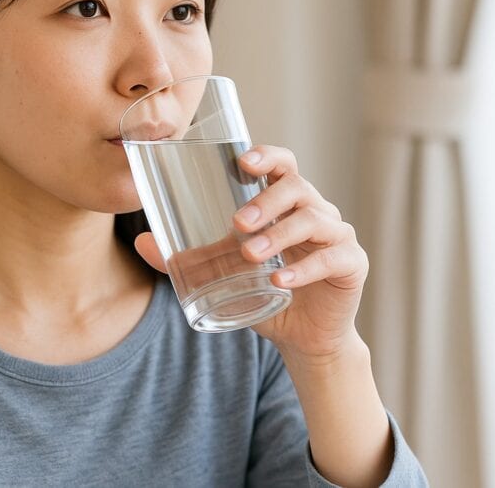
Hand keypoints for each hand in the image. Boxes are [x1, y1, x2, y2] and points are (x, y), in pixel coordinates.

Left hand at [134, 144, 368, 360]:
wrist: (303, 338)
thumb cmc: (266, 293)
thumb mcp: (225, 273)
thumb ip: (191, 257)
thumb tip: (142, 243)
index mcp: (287, 203)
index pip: (283, 164)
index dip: (268, 156)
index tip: (244, 162)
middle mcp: (315, 211)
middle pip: (297, 187)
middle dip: (266, 200)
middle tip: (237, 223)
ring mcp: (337, 235)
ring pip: (314, 218)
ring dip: (280, 234)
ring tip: (250, 255)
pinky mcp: (352, 264)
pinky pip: (332, 258)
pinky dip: (303, 269)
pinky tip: (280, 282)